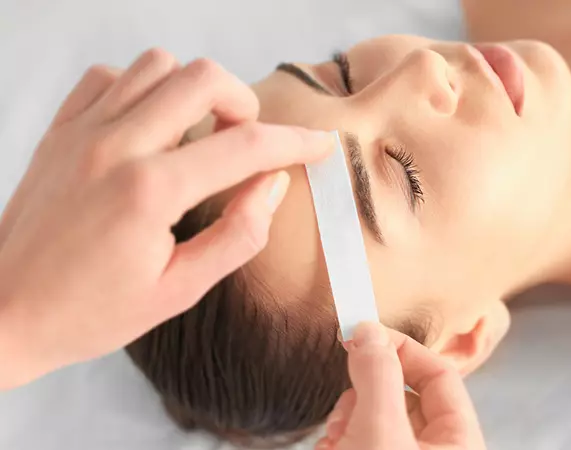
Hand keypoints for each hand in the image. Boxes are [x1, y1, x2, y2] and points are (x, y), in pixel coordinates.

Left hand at [0, 49, 330, 388]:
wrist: (3, 312)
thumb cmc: (91, 312)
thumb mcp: (180, 291)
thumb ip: (238, 234)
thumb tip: (272, 185)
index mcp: (150, 192)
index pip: (245, 146)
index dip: (295, 142)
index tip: (319, 144)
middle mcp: (116, 147)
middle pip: (203, 78)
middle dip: (244, 104)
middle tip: (248, 142)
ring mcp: (82, 131)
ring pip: (157, 66)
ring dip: (193, 92)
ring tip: (198, 134)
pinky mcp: (59, 129)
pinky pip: (109, 76)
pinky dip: (142, 89)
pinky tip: (149, 127)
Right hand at [316, 323, 485, 449]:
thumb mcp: (379, 431)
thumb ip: (378, 377)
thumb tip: (369, 333)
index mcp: (459, 443)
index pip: (440, 375)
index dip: (402, 349)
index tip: (363, 336)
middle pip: (403, 396)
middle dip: (365, 392)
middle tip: (345, 400)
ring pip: (376, 419)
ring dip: (346, 419)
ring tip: (334, 437)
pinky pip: (360, 441)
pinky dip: (339, 440)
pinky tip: (329, 449)